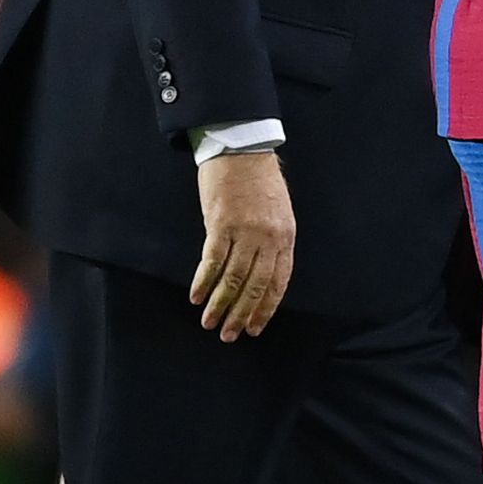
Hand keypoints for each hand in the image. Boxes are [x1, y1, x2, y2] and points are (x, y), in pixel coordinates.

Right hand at [191, 150, 295, 338]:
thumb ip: (272, 242)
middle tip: (230, 335)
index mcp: (286, 236)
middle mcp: (269, 238)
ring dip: (220, 304)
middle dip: (242, 314)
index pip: (278, 282)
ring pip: (233, 279)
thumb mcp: (277, 212)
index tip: (255, 327)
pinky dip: (203, 281)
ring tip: (209, 323)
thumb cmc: (259, 180)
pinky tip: (196, 297)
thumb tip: (260, 273)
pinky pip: (212, 261)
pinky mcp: (221, 224)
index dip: (266, 307)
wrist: (243, 148)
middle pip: (256, 285)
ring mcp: (245, 232)